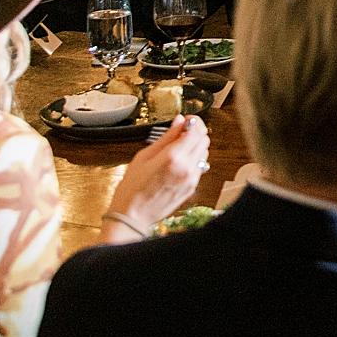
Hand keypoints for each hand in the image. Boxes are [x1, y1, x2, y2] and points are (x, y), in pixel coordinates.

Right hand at [101, 114, 208, 240]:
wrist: (133, 216)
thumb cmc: (132, 188)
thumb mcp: (143, 157)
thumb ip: (166, 137)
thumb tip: (179, 121)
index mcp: (172, 157)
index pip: (196, 131)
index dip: (193, 122)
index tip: (186, 120)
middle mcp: (186, 167)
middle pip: (204, 140)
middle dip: (195, 133)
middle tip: (182, 133)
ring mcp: (191, 179)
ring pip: (204, 152)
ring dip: (196, 146)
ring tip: (179, 148)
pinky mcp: (192, 187)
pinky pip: (200, 166)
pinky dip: (194, 160)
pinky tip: (179, 162)